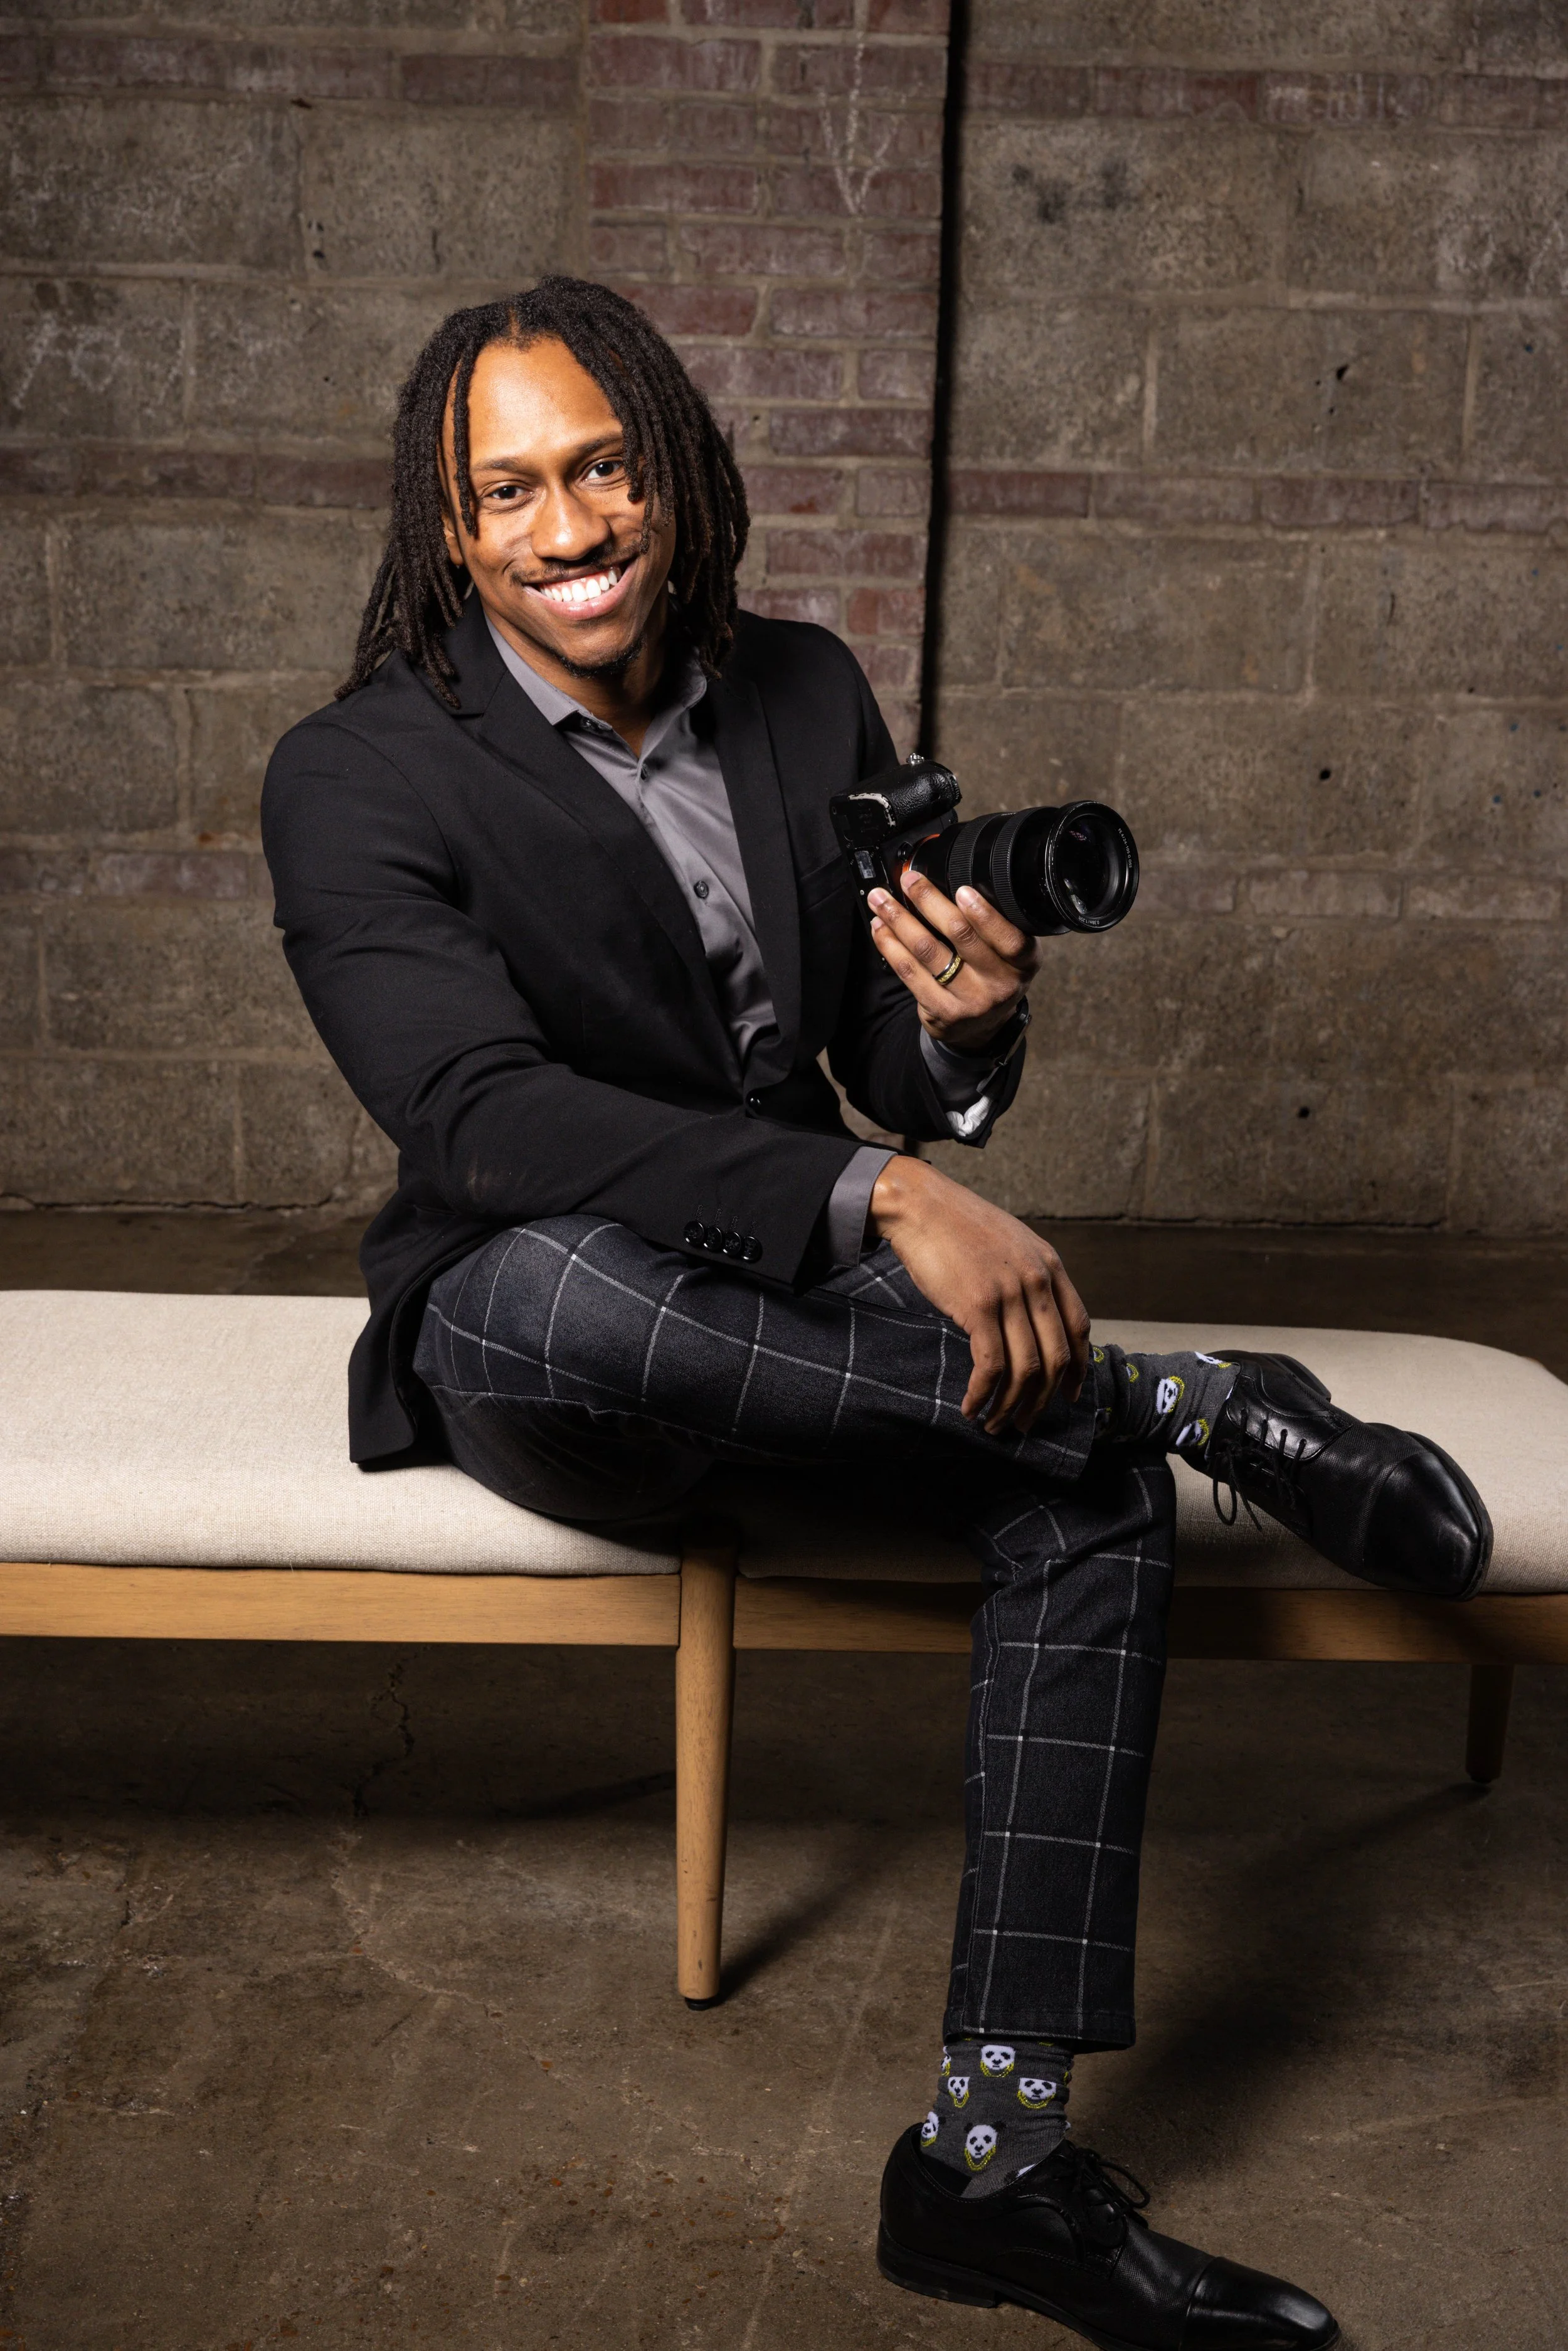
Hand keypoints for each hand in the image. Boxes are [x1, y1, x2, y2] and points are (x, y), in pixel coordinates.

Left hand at [867, 871, 1039, 1053]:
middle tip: (909, 880)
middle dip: (929, 901)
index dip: (984, 915)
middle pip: (961, 937)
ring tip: (881, 899)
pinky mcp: (941, 1012)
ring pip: (928, 952)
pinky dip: (890, 946)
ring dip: (900, 920)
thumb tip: (952, 882)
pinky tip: (881, 928)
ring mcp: (970, 1002)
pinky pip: (909, 973)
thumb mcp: (1010, 953)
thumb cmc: (994, 975)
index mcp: (1024, 963)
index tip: (961, 889)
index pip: (1008, 938)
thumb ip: (994, 926)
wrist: (982, 1027)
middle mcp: (1000, 985)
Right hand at [868, 1155, 1090, 1433]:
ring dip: (1010, 1406)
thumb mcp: (1010, 1243)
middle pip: (1057, 1358)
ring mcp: (1010, 1294)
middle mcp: (1038, 1281)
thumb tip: (1029, 1320)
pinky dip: (983, 1395)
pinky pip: (991, 1365)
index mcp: (1049, 1265)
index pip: (1079, 1327)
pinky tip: (970, 1407)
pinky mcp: (978, 1306)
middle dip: (1042, 1401)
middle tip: (1024, 1424)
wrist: (921, 1204)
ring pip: (1026, 1369)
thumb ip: (1027, 1276)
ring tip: (994, 1425)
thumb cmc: (957, 1226)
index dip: (1077, 1369)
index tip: (1068, 1395)